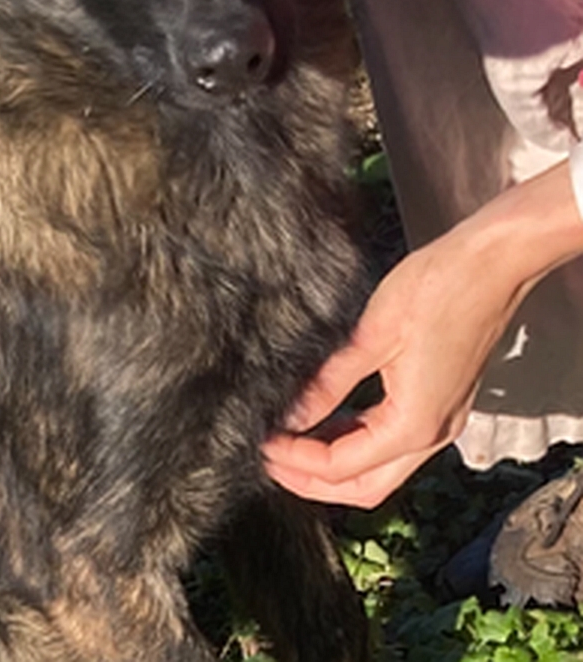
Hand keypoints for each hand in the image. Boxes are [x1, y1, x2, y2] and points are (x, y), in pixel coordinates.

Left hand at [262, 161, 582, 508]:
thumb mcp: (371, 336)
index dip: (296, 461)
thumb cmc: (435, 290)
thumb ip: (329, 383)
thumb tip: (290, 416)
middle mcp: (433, 433)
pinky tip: (326, 420)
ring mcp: (441, 419)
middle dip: (314, 481)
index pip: (343, 466)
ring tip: (289, 443)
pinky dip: (357, 441)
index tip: (260, 442)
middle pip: (366, 486)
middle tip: (269, 458)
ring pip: (381, 468)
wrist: (490, 264)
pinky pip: (393, 440)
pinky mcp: (441, 401)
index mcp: (414, 424)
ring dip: (335, 464)